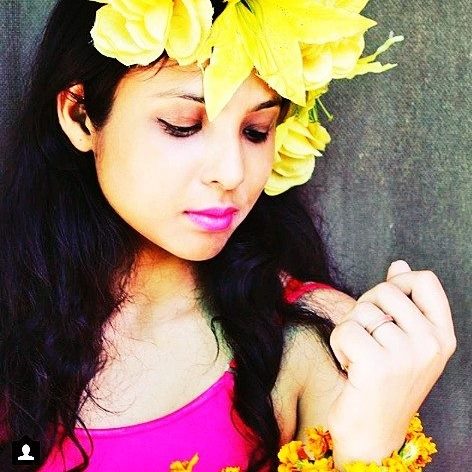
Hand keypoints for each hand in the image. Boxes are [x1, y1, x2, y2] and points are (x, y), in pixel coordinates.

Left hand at [326, 260, 456, 465]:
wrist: (373, 432)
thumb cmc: (384, 382)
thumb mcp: (403, 341)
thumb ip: (403, 302)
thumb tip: (399, 264)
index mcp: (442, 336)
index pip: (425, 281)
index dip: (398, 280)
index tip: (384, 301)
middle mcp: (431, 344)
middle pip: (384, 290)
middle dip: (365, 308)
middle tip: (367, 338)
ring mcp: (407, 354)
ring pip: (361, 310)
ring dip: (350, 330)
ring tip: (361, 357)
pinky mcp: (378, 364)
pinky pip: (345, 329)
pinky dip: (339, 345)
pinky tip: (351, 367)